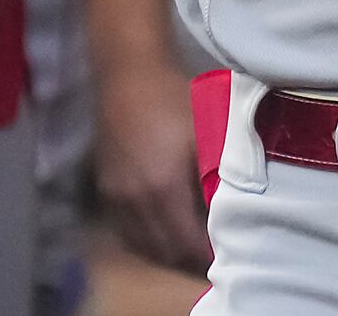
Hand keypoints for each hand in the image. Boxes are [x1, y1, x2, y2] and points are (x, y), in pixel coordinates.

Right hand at [93, 63, 212, 275]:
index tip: (227, 257)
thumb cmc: (175, 100)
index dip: (208, 257)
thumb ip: (219, 177)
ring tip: (189, 249)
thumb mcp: (208, 134)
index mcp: (165, 190)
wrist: (128, 75)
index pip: (189, 244)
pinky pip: (126, 232)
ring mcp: (116, 198)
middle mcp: (136, 202)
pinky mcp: (105, 190)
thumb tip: (232, 212)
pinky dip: (146, 241)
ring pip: (143, 246)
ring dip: (167, 254)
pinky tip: (162, 233)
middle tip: (212, 258)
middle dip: (190, 261)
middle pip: (166, 252)